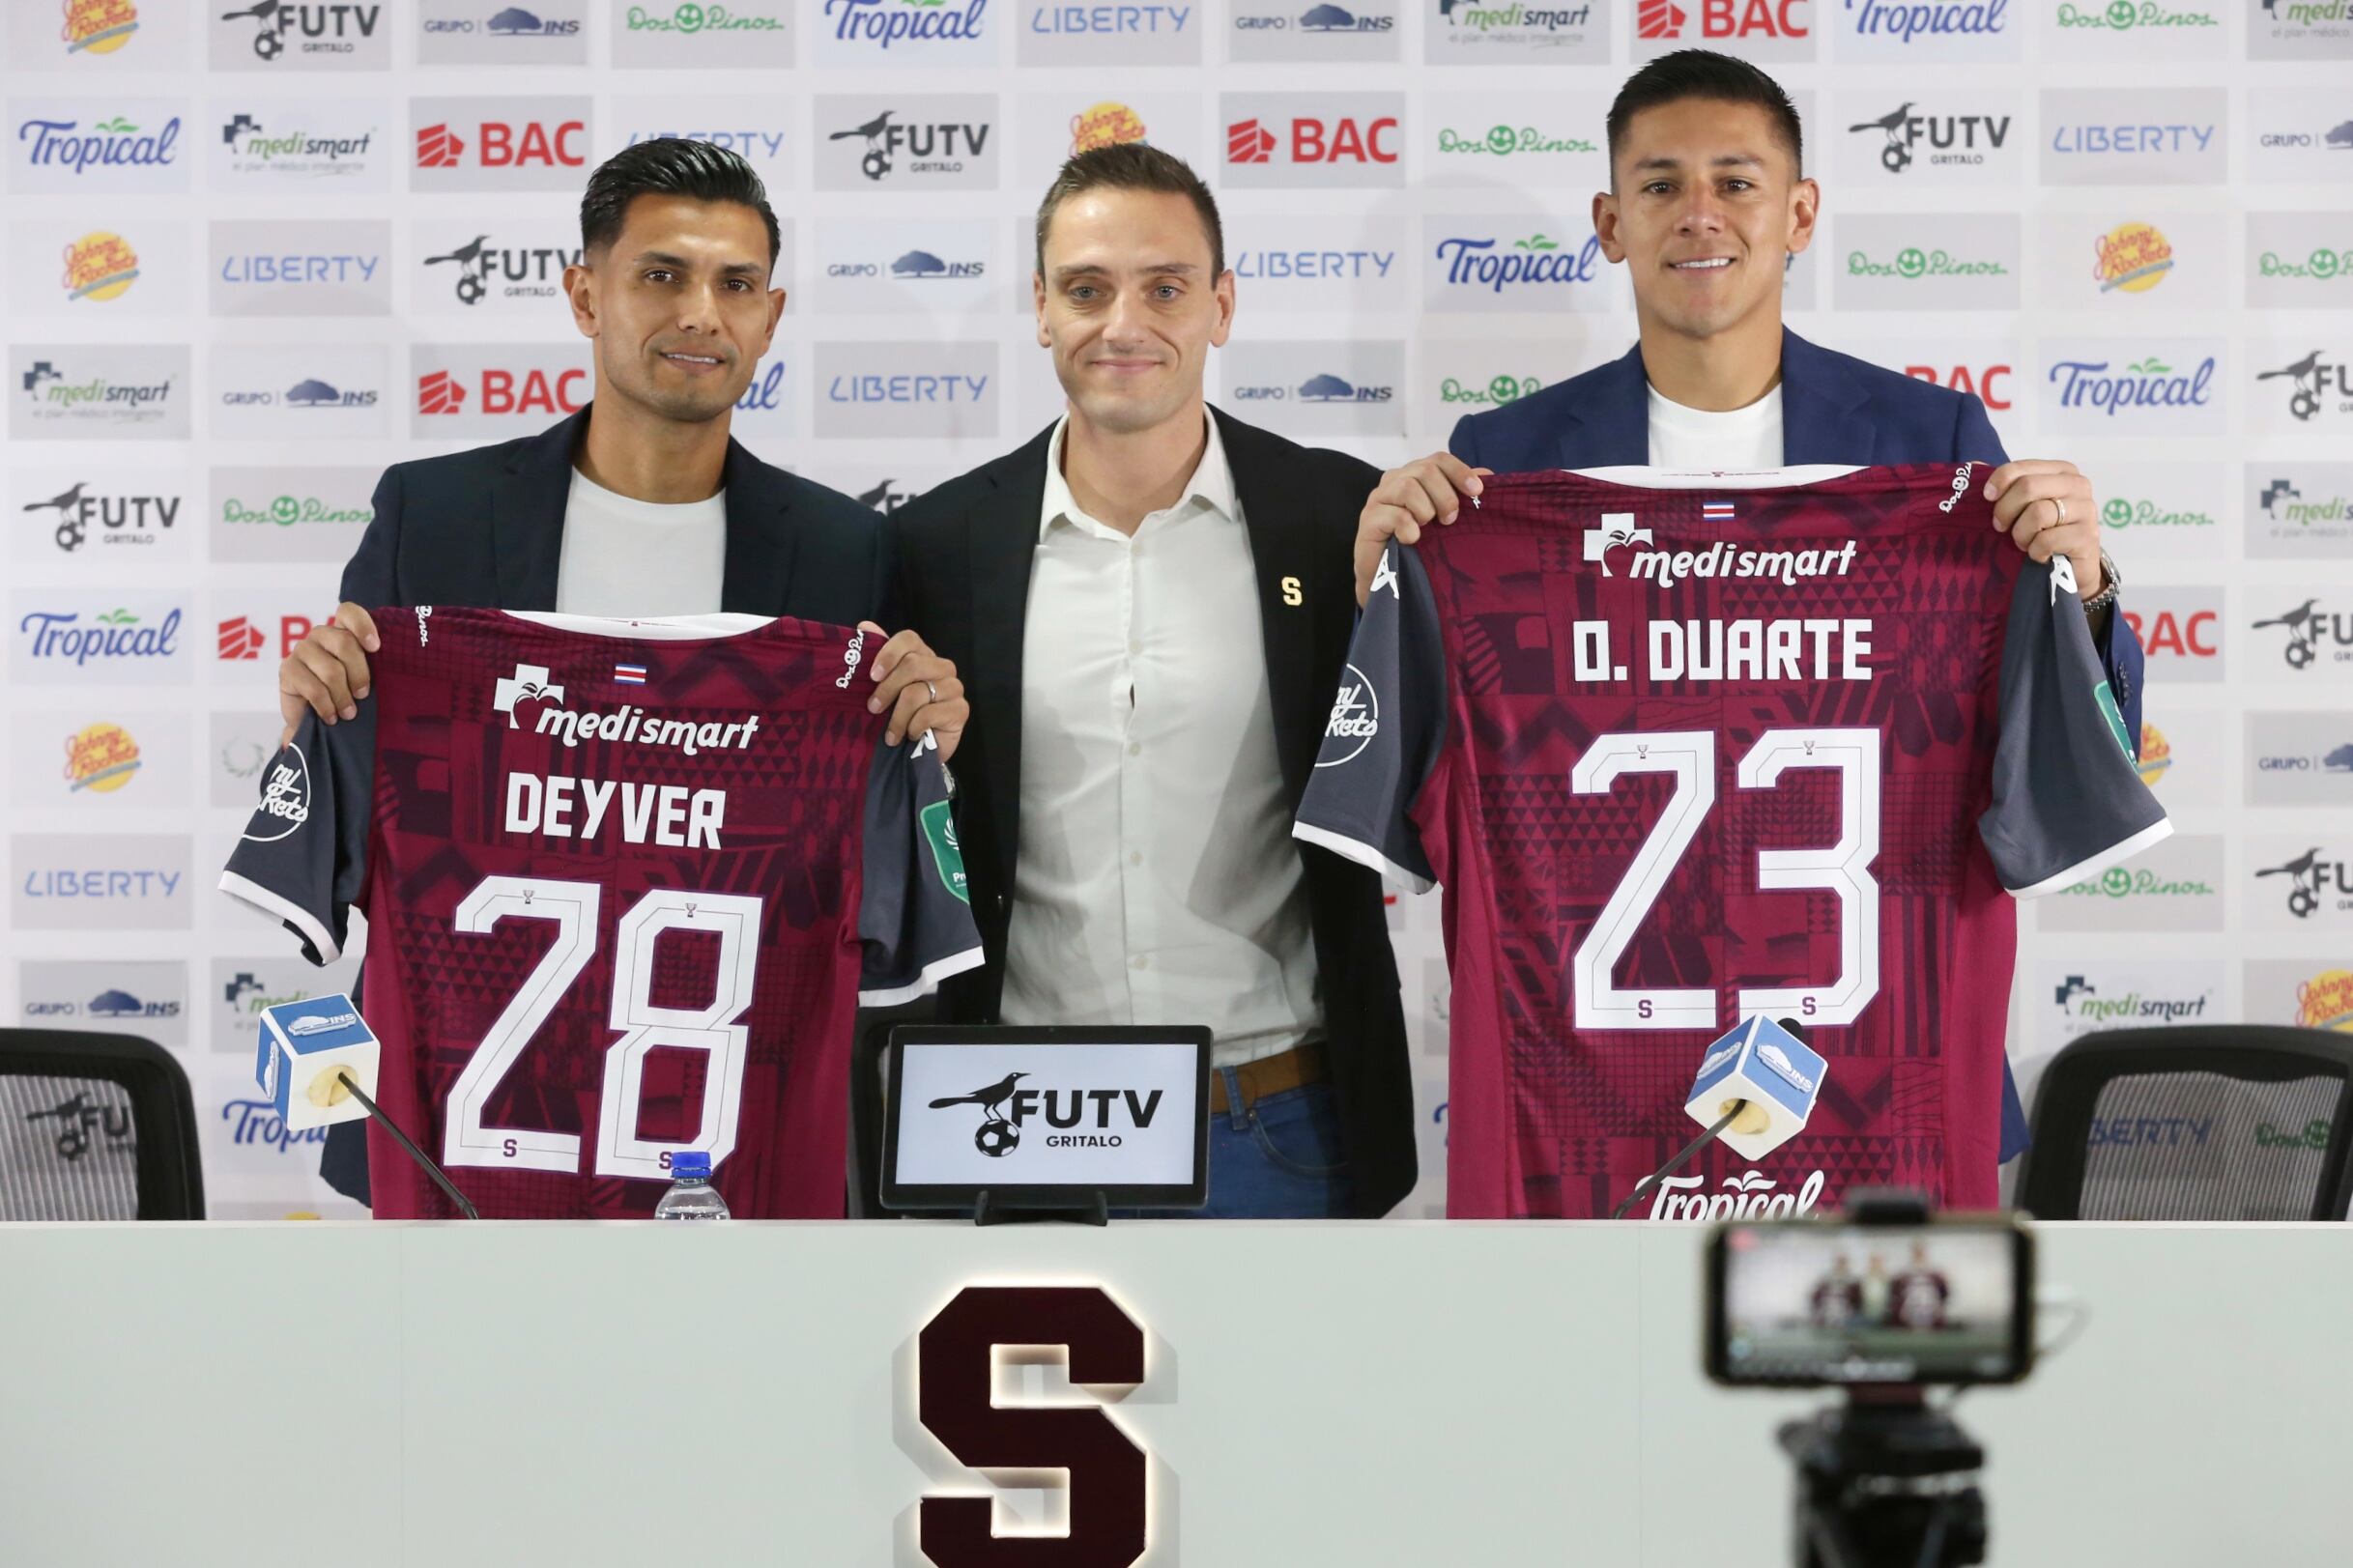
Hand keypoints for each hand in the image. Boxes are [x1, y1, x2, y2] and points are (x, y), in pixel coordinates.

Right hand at [278, 602, 378, 744]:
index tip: (376, 648)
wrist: (315, 723)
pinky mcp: (287, 670)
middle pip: (344, 643)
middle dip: (359, 674)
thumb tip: (401, 662)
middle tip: (363, 695)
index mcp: (342, 631)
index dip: (362, 625)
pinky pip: (314, 688)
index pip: (348, 611)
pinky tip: (331, 717)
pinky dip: (327, 706)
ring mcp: (301, 650)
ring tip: (349, 713)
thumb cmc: (348, 698)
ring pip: (331, 670)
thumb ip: (376, 667)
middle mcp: (320, 635)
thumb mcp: (364, 680)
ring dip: (343, 697)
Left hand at [862, 622, 966, 761]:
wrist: (917, 752)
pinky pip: (929, 714)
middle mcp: (942, 667)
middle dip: (887, 689)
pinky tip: (911, 736)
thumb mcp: (883, 688)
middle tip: (873, 708)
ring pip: (917, 692)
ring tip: (890, 734)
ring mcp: (954, 688)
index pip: (909, 639)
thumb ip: (876, 658)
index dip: (889, 653)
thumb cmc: (899, 716)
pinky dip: (913, 728)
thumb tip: (865, 626)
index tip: (872, 676)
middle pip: (913, 664)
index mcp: (923, 656)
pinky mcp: (961, 710)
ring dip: (897, 717)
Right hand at [1356, 453, 1492, 605]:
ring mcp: (1379, 498)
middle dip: (1445, 496)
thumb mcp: (1444, 517)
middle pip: (1425, 470)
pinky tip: (1412, 539)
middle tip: (1450, 520)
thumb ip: (1461, 493)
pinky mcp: (1369, 520)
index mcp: (1413, 475)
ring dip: (1426, 511)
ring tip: (1427, 529)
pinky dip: (1409, 528)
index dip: (1460, 471)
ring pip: (1407, 487)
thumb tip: (1487, 474)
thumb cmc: (1418, 546)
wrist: (1387, 579)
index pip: (1438, 459)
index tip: (1477, 491)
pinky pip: (1395, 515)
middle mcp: (1394, 480)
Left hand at [1984, 460, 2102, 600]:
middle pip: (2028, 487)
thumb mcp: (2023, 506)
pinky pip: (2047, 540)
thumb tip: (1974, 466)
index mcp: (2062, 471)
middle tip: (2001, 527)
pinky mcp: (2087, 536)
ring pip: (2037, 513)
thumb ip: (2005, 485)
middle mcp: (2078, 485)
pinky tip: (2039, 555)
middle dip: (2006, 511)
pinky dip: (2035, 551)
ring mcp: (2086, 509)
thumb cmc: (2043, 532)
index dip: (1999, 481)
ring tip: (2024, 543)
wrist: (2071, 569)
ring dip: (2021, 534)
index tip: (1987, 497)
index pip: (2023, 467)